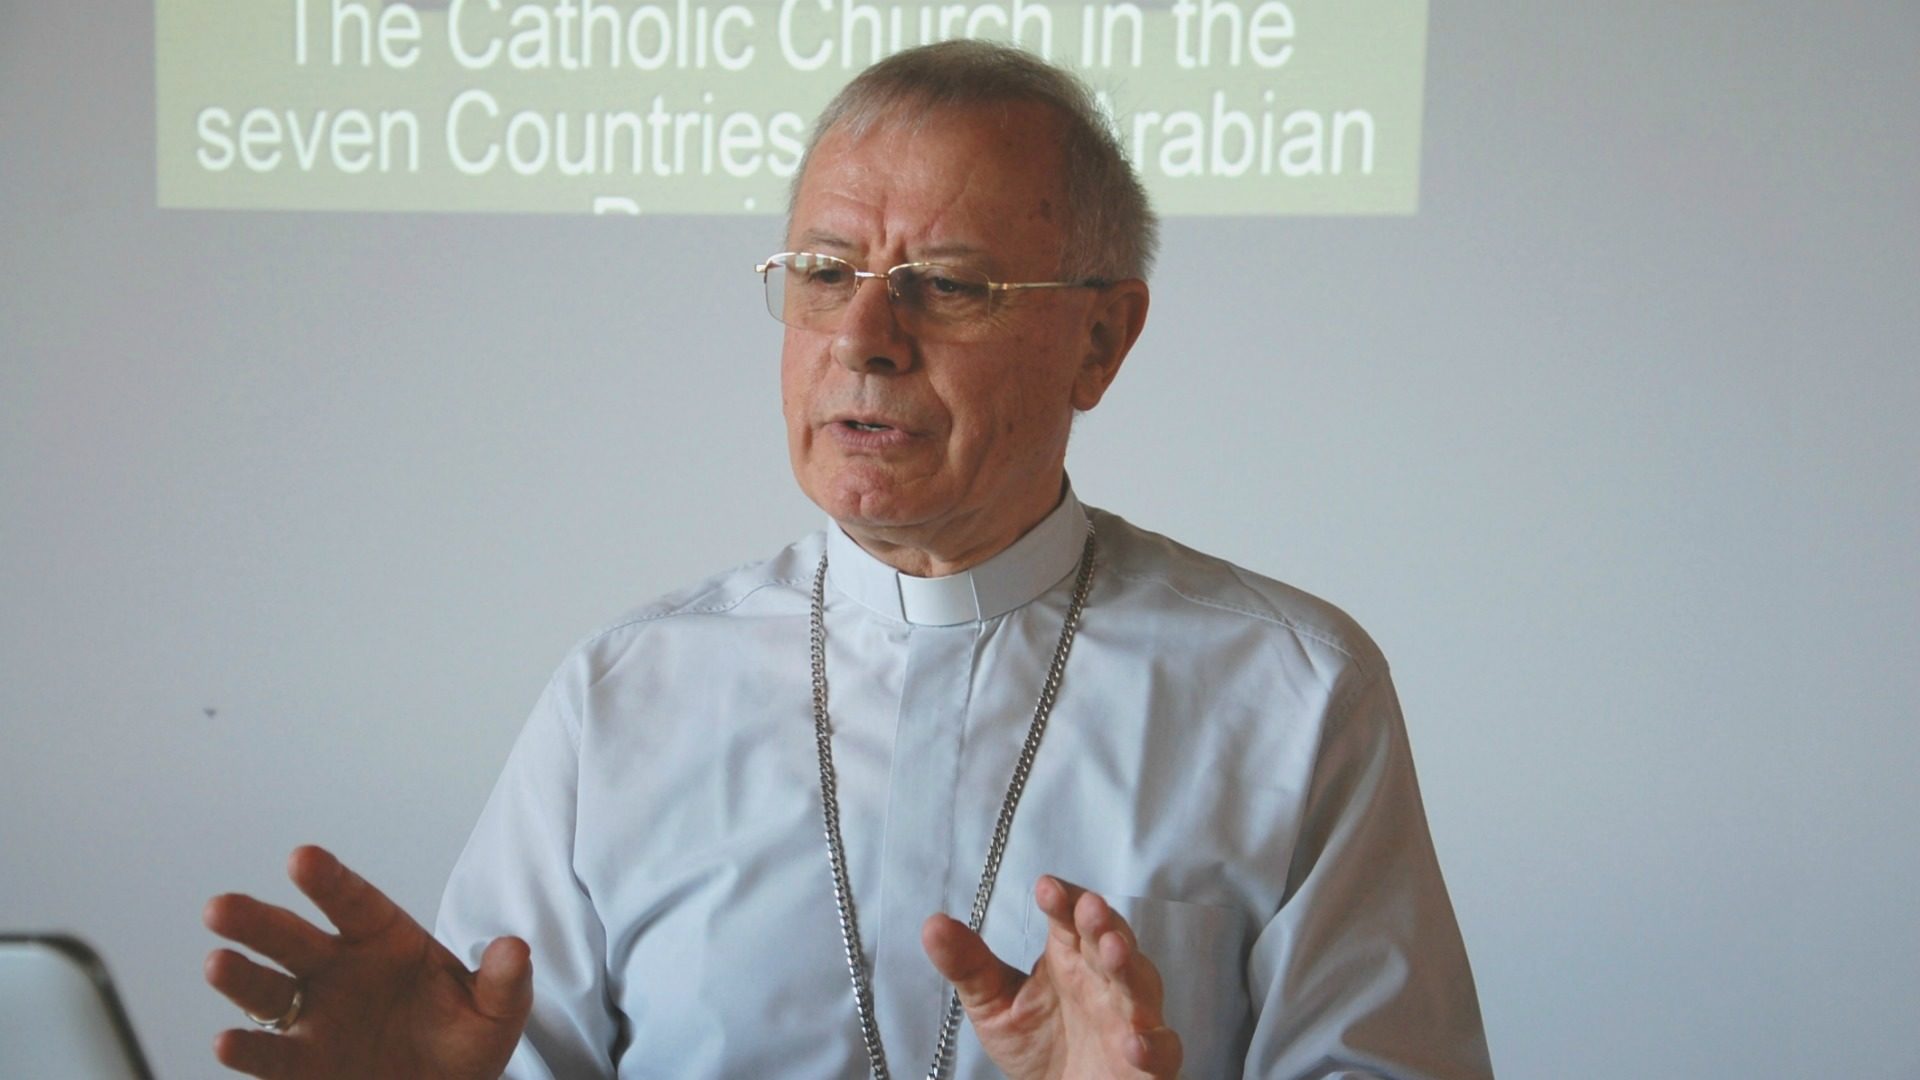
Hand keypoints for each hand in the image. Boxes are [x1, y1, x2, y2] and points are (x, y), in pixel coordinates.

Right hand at [203, 845, 530, 1078]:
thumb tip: (514, 949)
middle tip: (220, 908)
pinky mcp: (301, 1063)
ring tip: (218, 964)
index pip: (354, 902)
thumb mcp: (496, 1009)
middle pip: (292, 939)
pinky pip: (270, 1054)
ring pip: (267, 991)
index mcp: (383, 939)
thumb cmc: (463, 1036)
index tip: (302, 858)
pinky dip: (249, 1049)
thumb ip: (504, 980)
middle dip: (256, 922)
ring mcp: (314, 1015)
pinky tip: (228, 1042)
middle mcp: (337, 969)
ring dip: (240, 978)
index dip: (328, 880)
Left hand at [921, 875, 1181, 1079]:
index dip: (1064, 900)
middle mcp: (1105, 981)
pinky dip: (1153, 1044)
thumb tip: (932, 925)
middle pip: (1111, 942)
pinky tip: (1134, 1040)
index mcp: (1070, 957)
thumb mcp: (993, 1005)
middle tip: (1089, 908)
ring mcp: (1131, 1019)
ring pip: (1140, 986)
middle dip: (1103, 923)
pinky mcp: (1148, 1063)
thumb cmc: (1037, 1047)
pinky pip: (1161, 1050)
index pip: (1071, 918)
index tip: (1045, 887)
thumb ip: (968, 966)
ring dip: (1129, 967)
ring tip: (1113, 951)